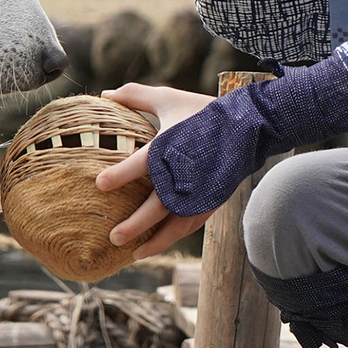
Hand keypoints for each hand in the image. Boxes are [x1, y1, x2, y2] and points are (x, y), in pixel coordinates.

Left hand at [96, 83, 218, 258]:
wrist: (248, 125)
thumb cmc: (203, 111)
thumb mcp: (168, 98)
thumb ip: (135, 97)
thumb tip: (105, 93)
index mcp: (170, 148)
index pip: (140, 165)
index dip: (119, 175)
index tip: (99, 184)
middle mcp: (185, 175)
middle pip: (157, 207)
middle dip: (135, 225)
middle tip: (113, 236)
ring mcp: (200, 192)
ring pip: (175, 225)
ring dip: (155, 242)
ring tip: (134, 254)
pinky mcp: (210, 200)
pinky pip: (190, 225)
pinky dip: (173, 237)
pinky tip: (159, 244)